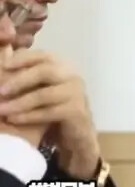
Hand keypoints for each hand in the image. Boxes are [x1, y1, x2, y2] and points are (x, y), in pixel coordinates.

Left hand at [0, 50, 100, 178]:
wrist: (76, 131)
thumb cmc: (52, 106)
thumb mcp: (39, 87)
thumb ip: (25, 75)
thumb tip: (4, 57)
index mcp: (61, 66)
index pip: (43, 56)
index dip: (24, 59)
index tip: (5, 65)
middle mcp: (71, 76)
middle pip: (46, 71)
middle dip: (20, 80)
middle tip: (0, 91)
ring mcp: (76, 94)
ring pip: (45, 94)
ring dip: (20, 102)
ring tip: (1, 109)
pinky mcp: (76, 111)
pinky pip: (49, 112)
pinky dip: (29, 116)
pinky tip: (14, 119)